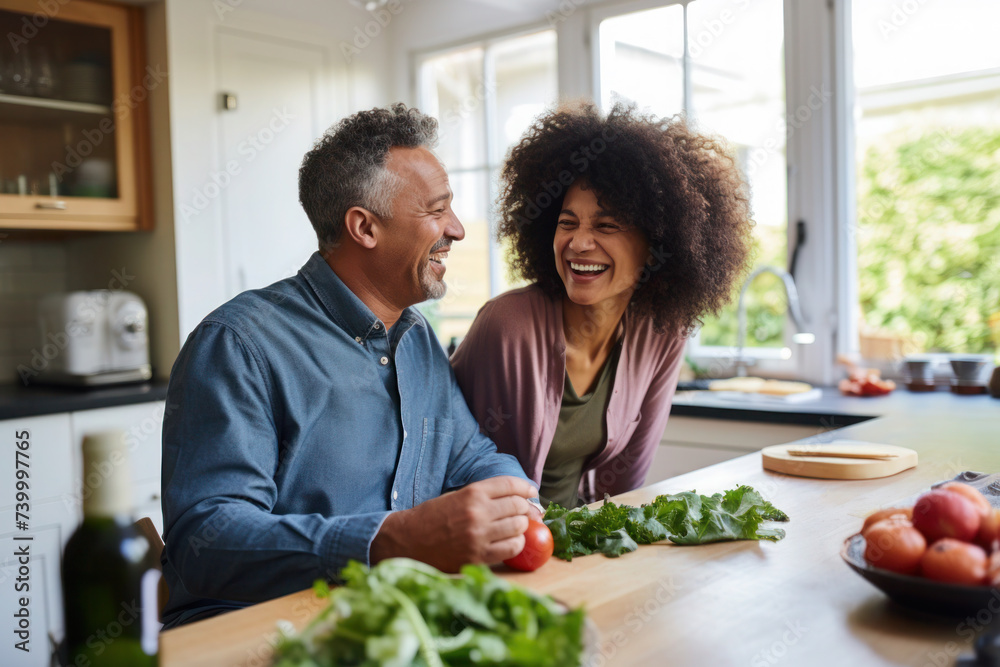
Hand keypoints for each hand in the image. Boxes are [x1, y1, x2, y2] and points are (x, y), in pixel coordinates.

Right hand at [371, 476, 536, 571]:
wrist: (407, 540)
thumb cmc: (432, 517)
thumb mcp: (456, 496)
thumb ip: (484, 496)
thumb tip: (518, 499)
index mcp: (472, 493)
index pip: (510, 485)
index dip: (525, 487)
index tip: (531, 491)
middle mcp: (478, 513)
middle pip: (518, 506)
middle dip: (524, 508)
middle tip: (523, 512)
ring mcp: (479, 536)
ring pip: (518, 527)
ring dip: (521, 526)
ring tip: (515, 527)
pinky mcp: (477, 557)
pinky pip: (511, 549)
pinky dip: (516, 544)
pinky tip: (510, 542)